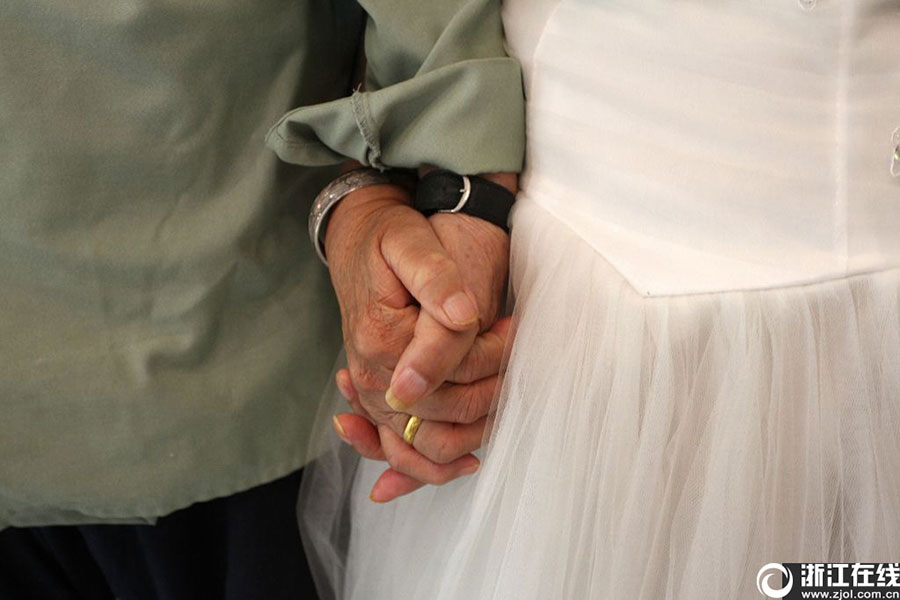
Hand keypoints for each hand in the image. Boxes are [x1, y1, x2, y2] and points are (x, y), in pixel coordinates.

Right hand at [325, 182, 510, 499]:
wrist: (359, 240)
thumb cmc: (389, 237)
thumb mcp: (412, 243)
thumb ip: (437, 283)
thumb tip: (463, 318)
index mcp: (381, 340)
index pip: (452, 374)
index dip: (492, 355)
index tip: (512, 325)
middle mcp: (371, 375)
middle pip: (444, 414)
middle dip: (489, 389)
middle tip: (510, 348)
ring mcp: (372, 392)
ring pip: (425, 444)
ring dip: (471, 432)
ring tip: (501, 391)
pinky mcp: (378, 398)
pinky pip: (402, 448)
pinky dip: (430, 466)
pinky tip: (467, 462)